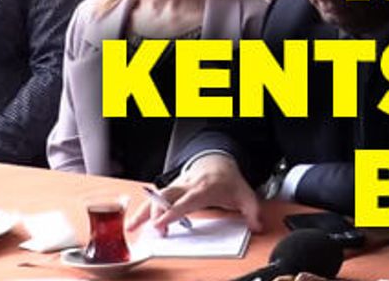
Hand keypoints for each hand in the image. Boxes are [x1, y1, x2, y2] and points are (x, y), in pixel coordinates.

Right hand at [126, 154, 262, 234]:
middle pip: (166, 197)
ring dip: (144, 211)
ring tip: (132, 227)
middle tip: (151, 229)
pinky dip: (144, 209)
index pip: (186, 201)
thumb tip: (257, 225)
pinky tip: (135, 221)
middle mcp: (187, 185)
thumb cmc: (228, 179)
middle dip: (155, 212)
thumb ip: (252, 211)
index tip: (161, 223)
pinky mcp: (171, 188)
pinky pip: (154, 198)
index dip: (173, 212)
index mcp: (204, 188)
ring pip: (156, 196)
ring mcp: (177, 186)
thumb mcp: (244, 194)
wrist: (218, 160)